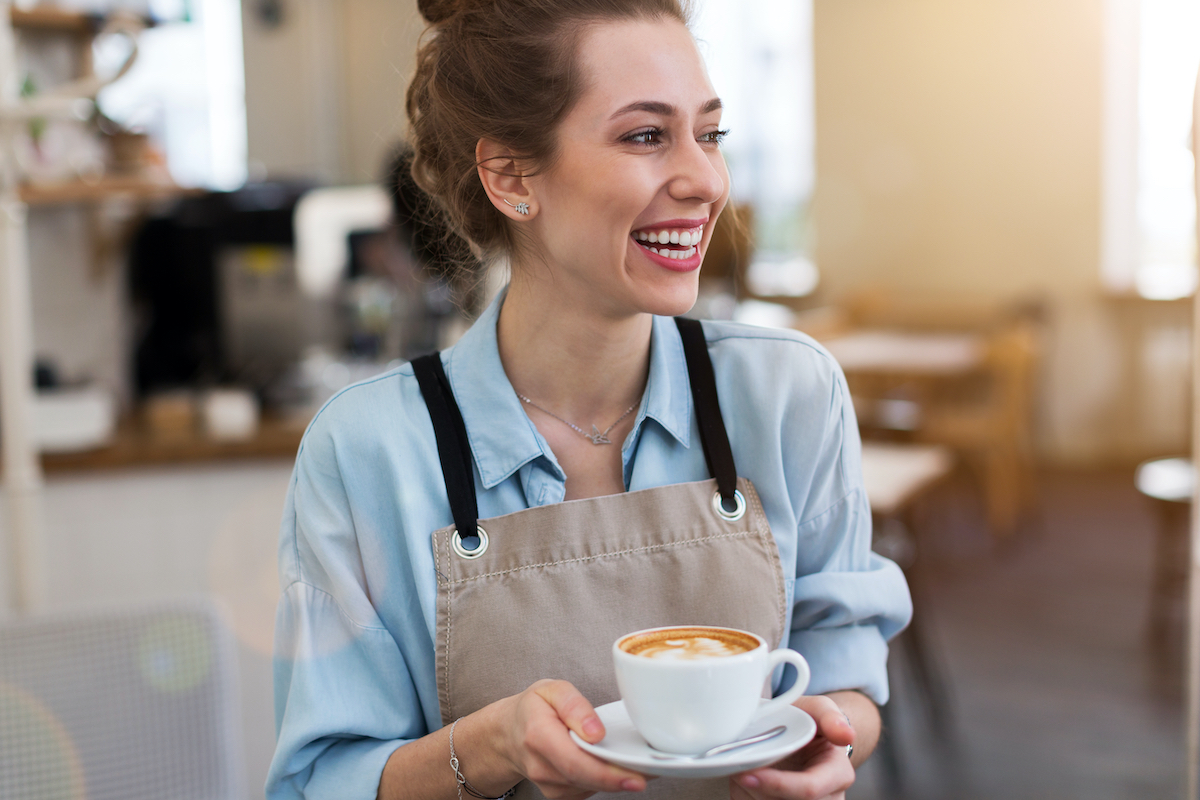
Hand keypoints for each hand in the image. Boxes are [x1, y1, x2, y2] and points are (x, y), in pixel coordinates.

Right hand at [495, 679, 649, 798]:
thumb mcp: (551, 690)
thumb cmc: (533, 708)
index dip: (608, 774)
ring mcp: (548, 784)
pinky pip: (586, 790)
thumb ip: (574, 705)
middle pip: (585, 779)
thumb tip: (596, 731)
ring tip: (637, 763)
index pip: (575, 762)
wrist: (507, 734)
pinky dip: (604, 780)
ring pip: (589, 787)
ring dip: (615, 779)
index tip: (637, 776)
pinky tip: (615, 766)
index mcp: (538, 736)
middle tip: (653, 771)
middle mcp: (540, 766)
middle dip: (621, 779)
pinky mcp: (557, 793)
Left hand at [728, 695, 855, 799]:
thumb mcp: (819, 708)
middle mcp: (827, 798)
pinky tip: (749, 783)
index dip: (776, 784)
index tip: (747, 774)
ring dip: (752, 794)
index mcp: (838, 774)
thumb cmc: (811, 722)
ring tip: (746, 772)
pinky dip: (748, 796)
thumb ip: (830, 716)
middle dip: (759, 789)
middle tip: (739, 770)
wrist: (803, 736)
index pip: (808, 789)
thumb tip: (845, 734)